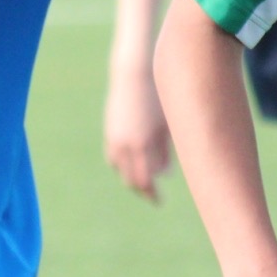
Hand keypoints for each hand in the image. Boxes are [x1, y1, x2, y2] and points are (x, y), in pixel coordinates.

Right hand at [104, 60, 172, 201]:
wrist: (134, 75)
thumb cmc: (158, 98)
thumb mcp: (166, 127)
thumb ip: (166, 153)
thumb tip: (166, 174)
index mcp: (143, 145)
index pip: (145, 180)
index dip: (152, 194)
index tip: (159, 201)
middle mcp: (126, 145)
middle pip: (131, 179)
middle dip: (143, 190)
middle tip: (153, 197)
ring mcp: (115, 138)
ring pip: (121, 170)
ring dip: (132, 178)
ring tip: (144, 182)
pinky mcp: (110, 132)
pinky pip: (113, 157)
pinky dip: (122, 165)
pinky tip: (133, 165)